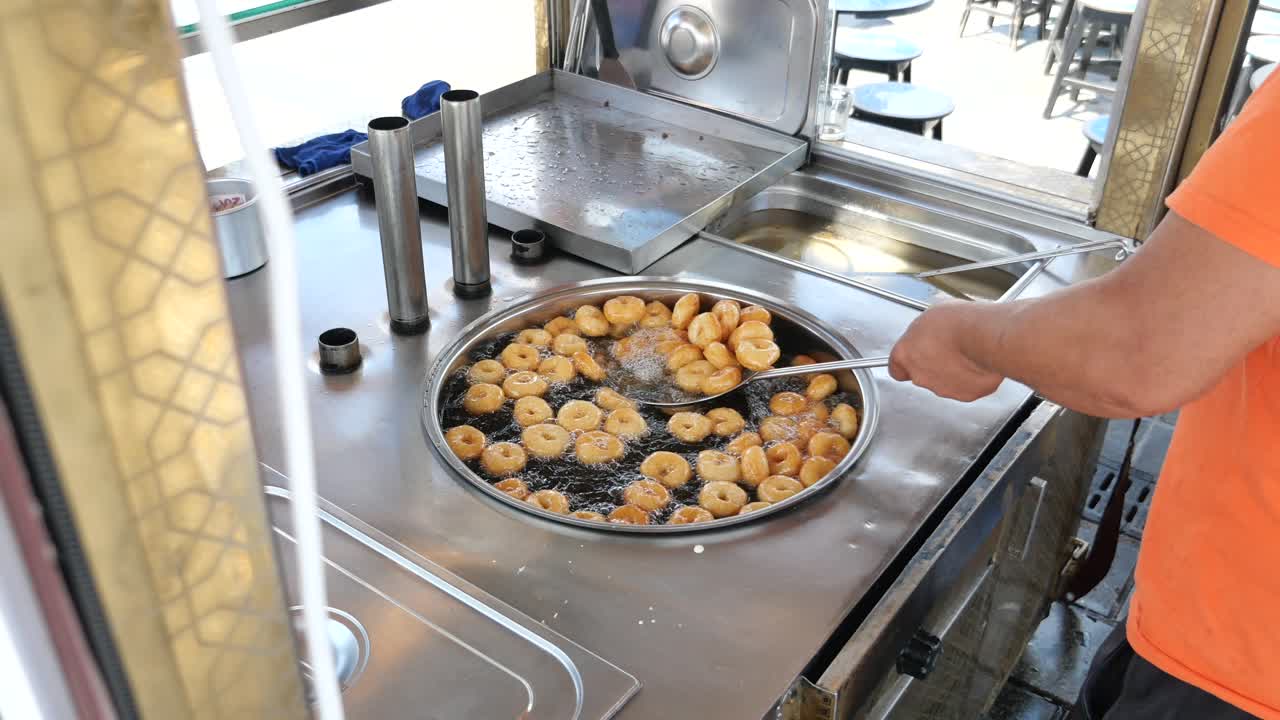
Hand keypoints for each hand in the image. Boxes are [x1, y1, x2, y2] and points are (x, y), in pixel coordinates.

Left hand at [888, 301, 1003, 401]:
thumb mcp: (931, 315)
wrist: (983, 337)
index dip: (908, 361)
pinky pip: (966, 388)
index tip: (916, 354)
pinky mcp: (965, 394)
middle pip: (920, 375)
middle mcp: (919, 376)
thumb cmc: (957, 323)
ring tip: (966, 354)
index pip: (896, 367)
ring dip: (952, 373)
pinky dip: (971, 379)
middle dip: (932, 365)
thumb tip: (931, 327)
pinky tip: (978, 364)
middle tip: (947, 350)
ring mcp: (941, 388)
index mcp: (905, 354)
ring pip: (944, 383)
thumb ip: (925, 330)